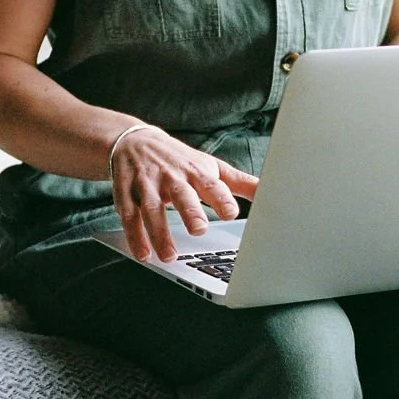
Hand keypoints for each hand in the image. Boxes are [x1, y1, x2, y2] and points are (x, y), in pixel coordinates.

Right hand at [109, 127, 259, 261]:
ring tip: (169, 256)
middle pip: (181, 194)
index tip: (231, 212)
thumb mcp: (211, 167)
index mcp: (196, 171)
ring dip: (160, 233)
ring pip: (152, 209)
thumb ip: (239, 182)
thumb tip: (271, 193)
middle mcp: (172, 177)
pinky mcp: (127, 194)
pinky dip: (135, 236)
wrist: (135, 141)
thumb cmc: (180, 160)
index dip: (221, 197)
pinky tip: (143, 254)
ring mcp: (148, 185)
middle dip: (190, 211)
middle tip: (199, 230)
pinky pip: (129, 216)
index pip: (211, 184)